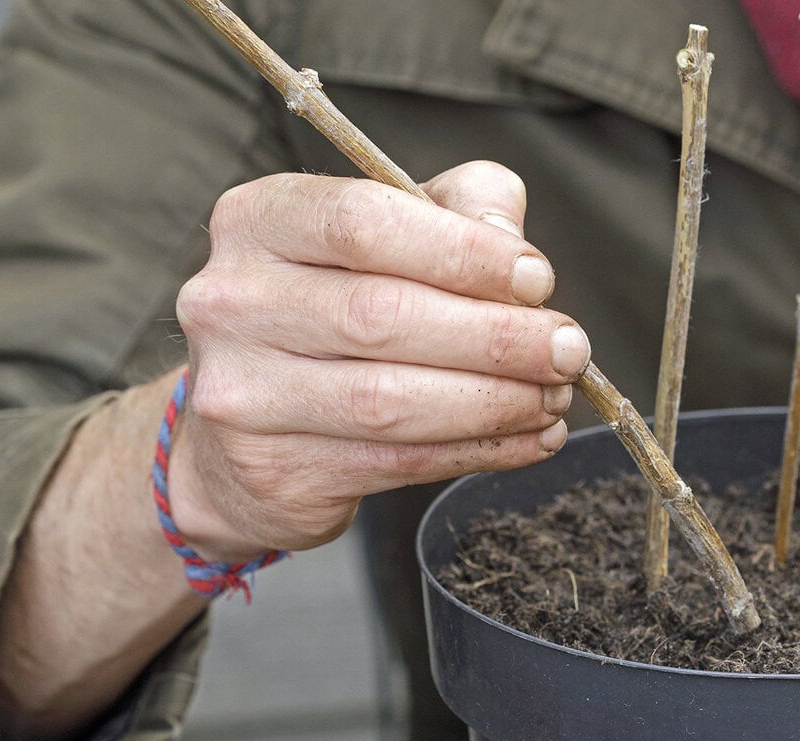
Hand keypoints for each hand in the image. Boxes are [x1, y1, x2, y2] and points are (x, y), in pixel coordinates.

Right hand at [170, 162, 589, 560]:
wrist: (243, 436)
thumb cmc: (335, 312)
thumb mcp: (390, 237)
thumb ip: (458, 212)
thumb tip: (520, 258)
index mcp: (258, 221)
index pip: (364, 221)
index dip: (464, 252)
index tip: (538, 280)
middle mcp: (231, 302)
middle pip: (383, 315)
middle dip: (499, 338)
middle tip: (569, 350)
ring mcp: (241, 392)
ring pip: (391, 400)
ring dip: (496, 401)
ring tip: (554, 397)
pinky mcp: (272, 469)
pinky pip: (398, 460)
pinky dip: (479, 450)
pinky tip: (528, 439)